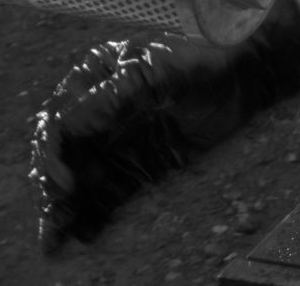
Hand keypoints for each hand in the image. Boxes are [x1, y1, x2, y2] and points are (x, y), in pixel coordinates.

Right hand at [28, 0, 299, 252]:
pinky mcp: (136, 165)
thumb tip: (67, 124)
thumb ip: (115, 95)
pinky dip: (91, 214)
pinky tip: (82, 235)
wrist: (246, 78)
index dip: (53, 154)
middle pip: (62, 155)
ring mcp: (115, 141)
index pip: (58, 122)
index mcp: (93, 81)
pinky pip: (106, 193)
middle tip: (56, 216)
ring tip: (56, 236)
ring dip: (63, 207)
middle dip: (52, 187)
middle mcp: (96, 113)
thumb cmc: (203, 63)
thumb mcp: (160, 71)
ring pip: (78, 179)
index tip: (66, 181)